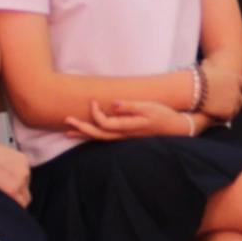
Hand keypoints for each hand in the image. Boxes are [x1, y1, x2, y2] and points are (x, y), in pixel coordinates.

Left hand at [66, 99, 193, 141]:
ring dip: (84, 134)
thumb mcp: (149, 107)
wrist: (176, 128)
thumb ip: (130, 106)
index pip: (105, 124)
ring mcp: (124, 138)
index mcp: (128, 127)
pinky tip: (87, 134)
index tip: (93, 101)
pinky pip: (106, 138)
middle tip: (66, 120)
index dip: (95, 113)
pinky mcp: (126, 136)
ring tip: (68, 131)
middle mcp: (124, 135)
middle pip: (98, 134)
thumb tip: (113, 103)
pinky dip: (94, 136)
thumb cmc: (163, 115)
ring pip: (100, 139)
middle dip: (81, 128)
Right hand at [198, 60, 241, 121]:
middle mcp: (237, 90)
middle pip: (241, 98)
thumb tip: (206, 62)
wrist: (196, 87)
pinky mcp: (228, 111)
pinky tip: (219, 117)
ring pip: (236, 108)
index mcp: (234, 78)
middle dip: (237, 101)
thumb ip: (212, 68)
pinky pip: (228, 116)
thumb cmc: (198, 77)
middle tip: (233, 104)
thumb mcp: (208, 68)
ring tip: (224, 112)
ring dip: (231, 110)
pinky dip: (224, 117)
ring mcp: (234, 101)